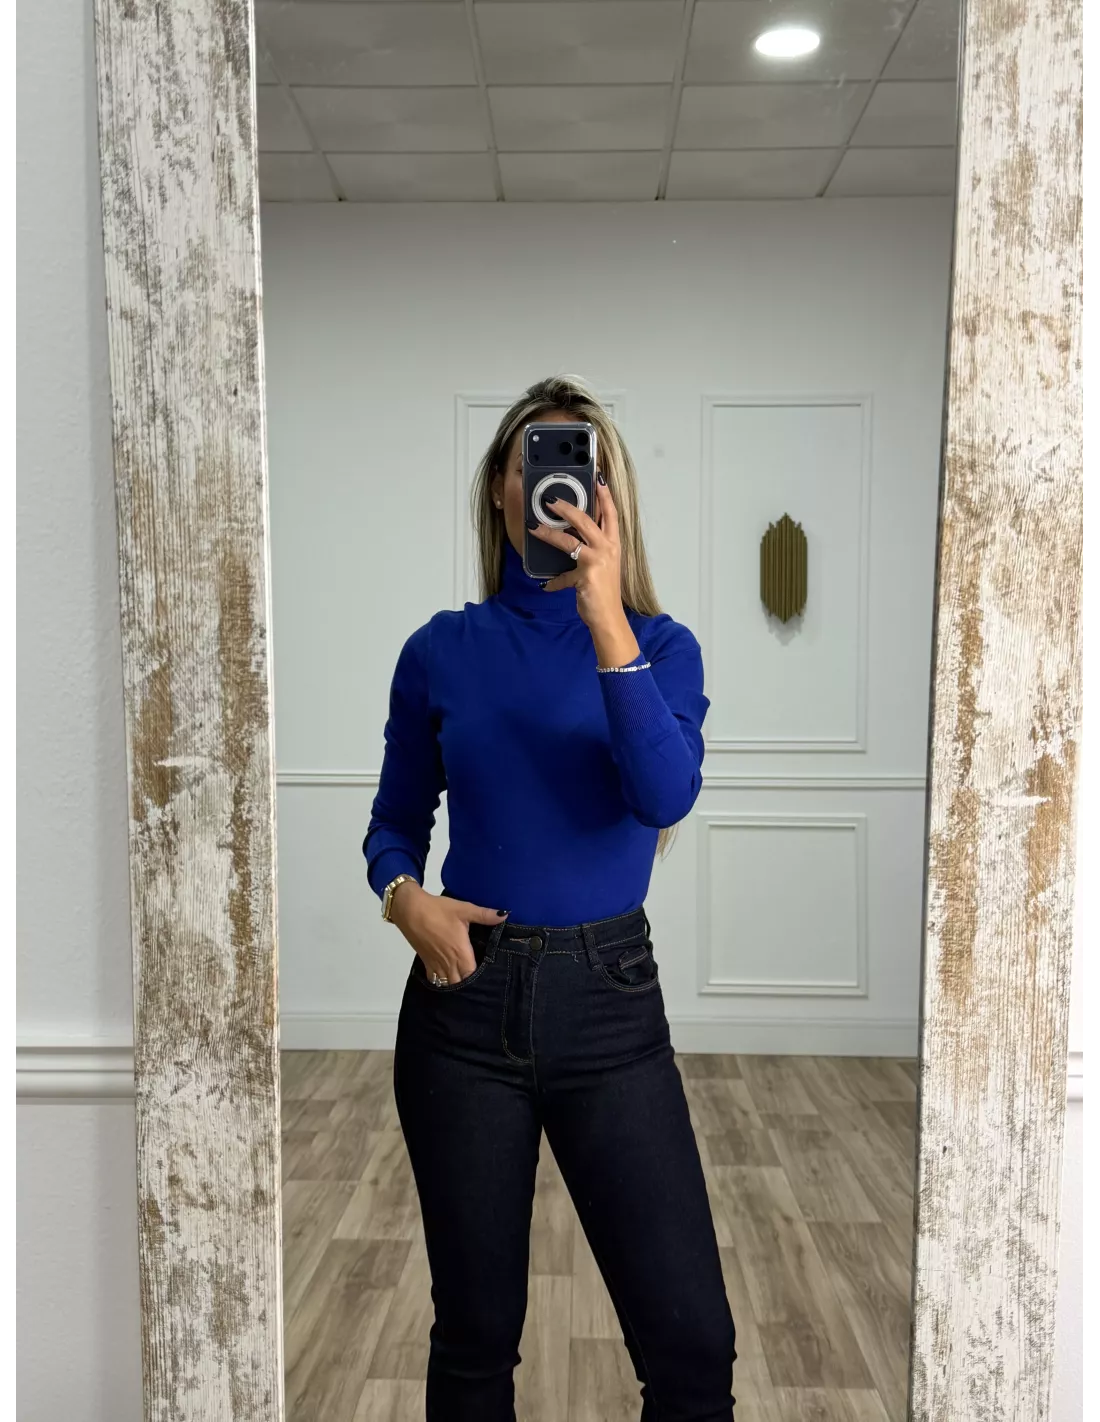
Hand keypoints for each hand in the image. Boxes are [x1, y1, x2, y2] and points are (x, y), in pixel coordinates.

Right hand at [389, 882, 505, 983]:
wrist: (410, 910)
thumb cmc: (438, 910)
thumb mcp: (464, 909)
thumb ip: (484, 915)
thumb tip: (505, 915)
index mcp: (460, 952)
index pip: (472, 975)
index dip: (480, 978)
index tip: (488, 976)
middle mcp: (448, 962)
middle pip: (460, 982)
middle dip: (468, 983)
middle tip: (478, 980)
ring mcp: (435, 963)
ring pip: (447, 983)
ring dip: (456, 984)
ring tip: (464, 981)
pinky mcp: (425, 961)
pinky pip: (435, 978)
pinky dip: (441, 981)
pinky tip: (446, 977)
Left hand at [533, 478, 641, 665]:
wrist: (609, 618)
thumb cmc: (604, 592)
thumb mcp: (601, 567)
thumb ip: (589, 551)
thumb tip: (570, 540)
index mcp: (613, 544)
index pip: (611, 513)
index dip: (605, 495)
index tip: (598, 478)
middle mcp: (608, 549)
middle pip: (586, 520)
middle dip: (567, 507)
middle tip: (550, 500)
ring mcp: (598, 561)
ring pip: (569, 540)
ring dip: (549, 533)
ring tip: (534, 528)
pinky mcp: (586, 575)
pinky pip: (563, 576)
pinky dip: (553, 582)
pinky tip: (546, 586)